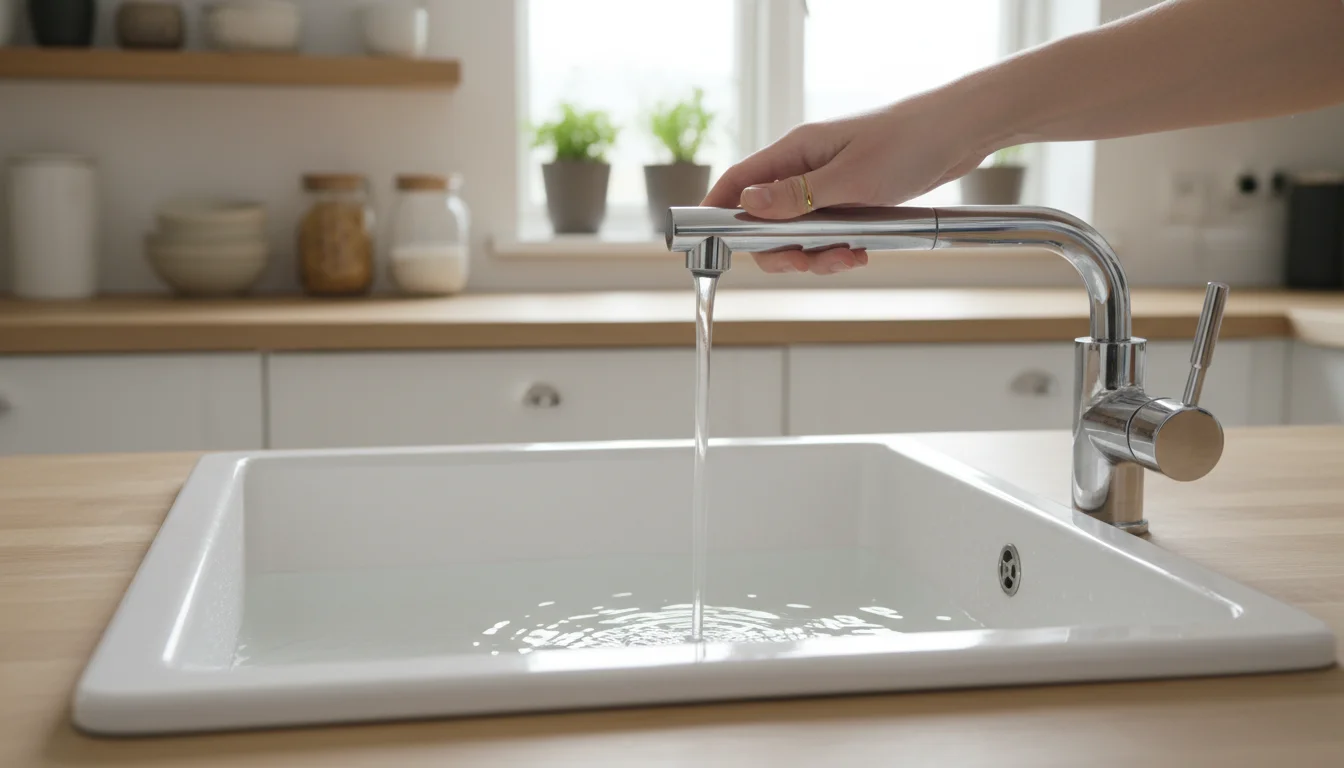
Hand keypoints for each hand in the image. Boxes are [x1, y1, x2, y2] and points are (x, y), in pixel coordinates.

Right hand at [702, 93, 996, 273]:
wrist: (959, 134)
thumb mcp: (850, 177)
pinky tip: (862, 250)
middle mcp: (804, 169)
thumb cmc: (908, 143)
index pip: (737, 183)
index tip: (708, 246)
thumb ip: (797, 196)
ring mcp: (826, 187)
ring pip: (798, 235)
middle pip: (764, 221)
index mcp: (795, 152)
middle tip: (807, 262)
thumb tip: (747, 205)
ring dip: (816, 256)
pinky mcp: (849, 201)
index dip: (717, 213)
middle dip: (781, 251)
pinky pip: (827, 235)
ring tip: (850, 256)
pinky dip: (838, 251)